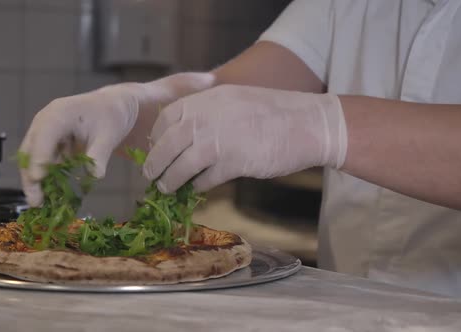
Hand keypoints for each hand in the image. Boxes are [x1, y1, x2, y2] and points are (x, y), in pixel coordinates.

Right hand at [20, 74, 215, 205]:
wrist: (114, 106)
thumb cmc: (112, 115)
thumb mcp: (109, 134)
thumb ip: (99, 155)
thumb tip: (93, 176)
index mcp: (58, 113)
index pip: (43, 137)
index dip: (39, 157)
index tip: (39, 178)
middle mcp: (45, 121)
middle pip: (30, 150)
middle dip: (31, 176)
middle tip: (35, 202)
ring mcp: (45, 132)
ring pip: (33, 158)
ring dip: (36, 180)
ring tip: (42, 203)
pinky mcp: (50, 143)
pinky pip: (43, 161)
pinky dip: (47, 177)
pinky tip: (53, 194)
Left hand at [143, 85, 346, 192]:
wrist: (309, 123)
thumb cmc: (275, 112)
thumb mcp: (236, 100)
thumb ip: (210, 112)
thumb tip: (186, 132)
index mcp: (208, 98)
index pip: (168, 117)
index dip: (157, 136)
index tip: (154, 148)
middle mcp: (208, 117)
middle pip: (168, 144)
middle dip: (155, 162)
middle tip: (151, 175)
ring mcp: (219, 140)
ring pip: (182, 165)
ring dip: (171, 179)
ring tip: (166, 188)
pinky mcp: (234, 162)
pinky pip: (205, 179)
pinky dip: (198, 186)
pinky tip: (197, 189)